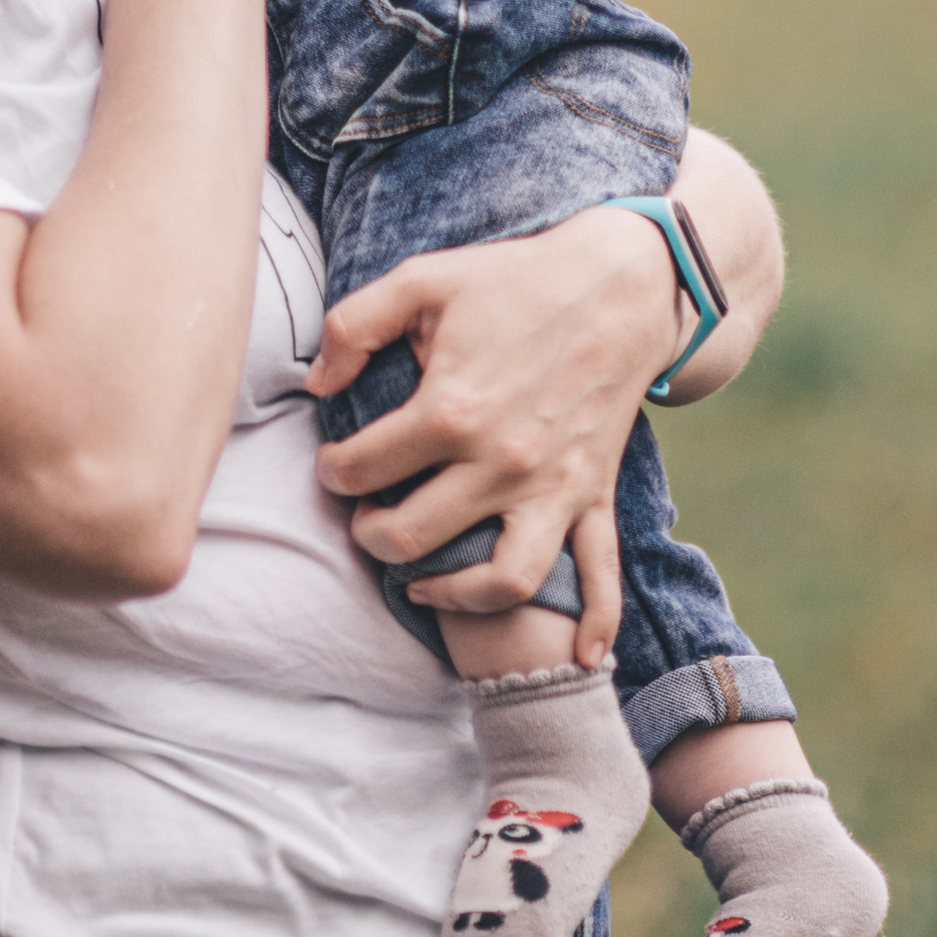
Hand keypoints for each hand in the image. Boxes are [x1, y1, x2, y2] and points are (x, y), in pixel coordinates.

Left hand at [307, 209, 694, 654]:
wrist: (620, 283)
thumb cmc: (515, 279)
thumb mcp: (423, 278)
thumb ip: (354, 325)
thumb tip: (317, 384)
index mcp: (453, 411)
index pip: (364, 468)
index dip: (334, 470)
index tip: (334, 465)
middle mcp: (503, 463)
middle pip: (414, 536)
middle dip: (372, 535)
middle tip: (362, 517)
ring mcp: (553, 488)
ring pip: (501, 580)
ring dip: (453, 593)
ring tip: (420, 580)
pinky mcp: (593, 493)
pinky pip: (602, 572)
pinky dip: (597, 623)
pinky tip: (582, 658)